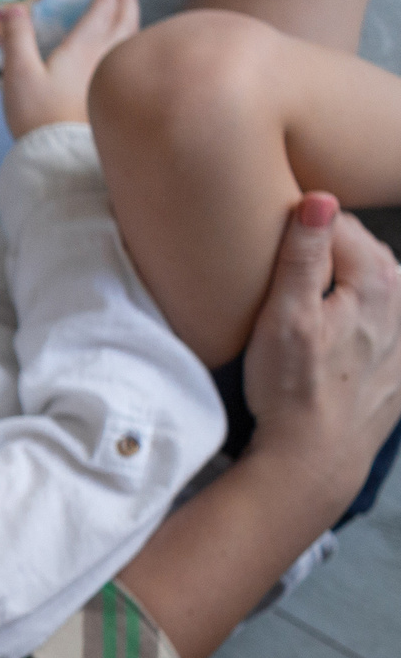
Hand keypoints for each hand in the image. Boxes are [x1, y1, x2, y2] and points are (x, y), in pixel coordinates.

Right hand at [0, 0, 138, 136]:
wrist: (59, 155)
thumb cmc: (38, 114)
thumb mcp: (18, 73)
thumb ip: (16, 37)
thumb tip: (12, 7)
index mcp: (83, 49)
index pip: (102, 11)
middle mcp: (105, 58)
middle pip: (125, 21)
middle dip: (125, 0)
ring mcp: (113, 78)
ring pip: (133, 40)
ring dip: (132, 19)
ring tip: (127, 11)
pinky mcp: (114, 96)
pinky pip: (130, 60)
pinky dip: (132, 45)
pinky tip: (125, 52)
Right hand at [241, 192, 400, 511]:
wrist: (313, 458)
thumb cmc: (292, 388)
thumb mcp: (285, 316)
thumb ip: (302, 255)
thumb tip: (320, 199)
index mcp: (377, 282)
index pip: (340, 225)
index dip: (302, 228)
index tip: (269, 240)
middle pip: (363, 253)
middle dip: (328, 252)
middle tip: (284, 269)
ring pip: (378, 285)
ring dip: (347, 282)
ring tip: (311, 297)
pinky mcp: (400, 366)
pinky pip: (386, 323)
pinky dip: (367, 317)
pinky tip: (342, 331)